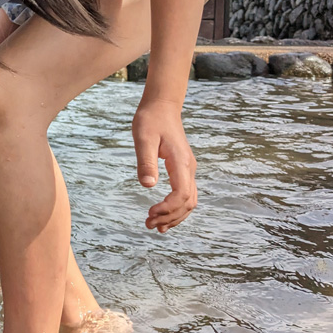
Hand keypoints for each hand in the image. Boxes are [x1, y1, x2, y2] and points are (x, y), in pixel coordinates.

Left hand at [132, 98, 196, 232]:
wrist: (162, 106)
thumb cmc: (151, 119)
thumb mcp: (143, 138)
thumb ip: (146, 161)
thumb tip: (148, 186)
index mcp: (181, 162)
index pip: (181, 194)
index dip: (167, 208)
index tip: (150, 213)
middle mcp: (189, 168)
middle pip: (188, 203)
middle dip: (170, 217)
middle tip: (148, 225)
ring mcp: (188, 169)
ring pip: (189, 202)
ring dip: (174, 216)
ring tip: (155, 226)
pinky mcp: (183, 169)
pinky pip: (185, 195)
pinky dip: (176, 209)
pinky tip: (163, 215)